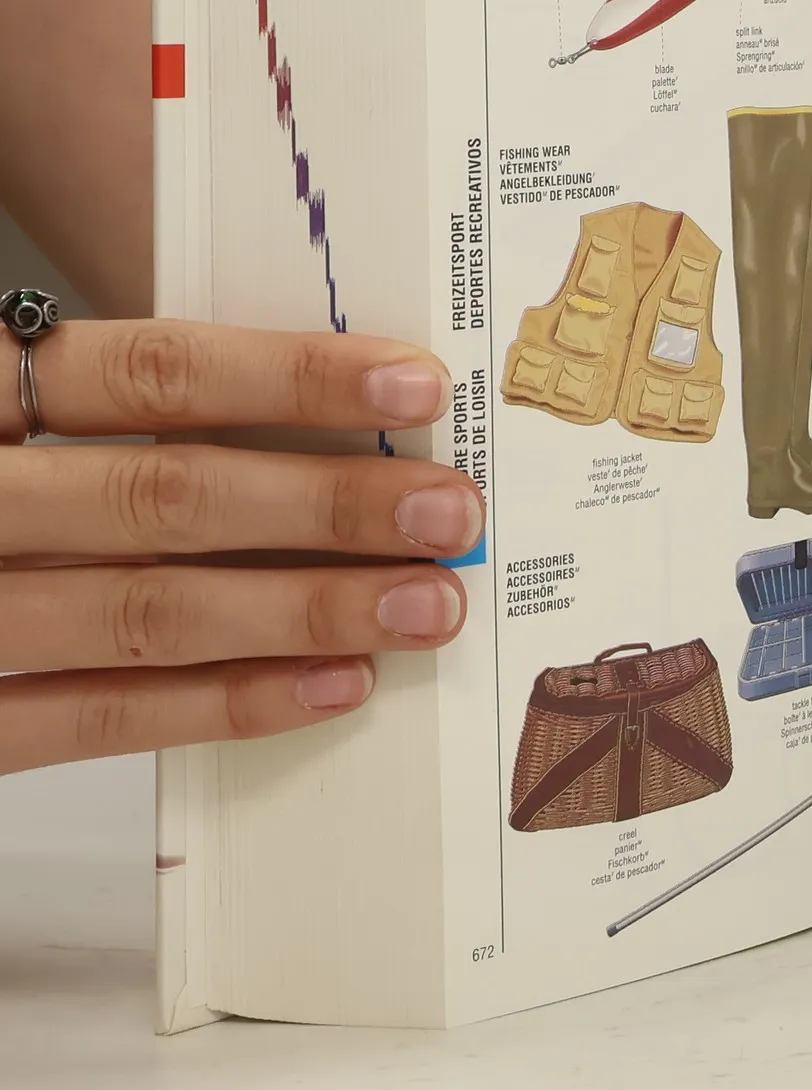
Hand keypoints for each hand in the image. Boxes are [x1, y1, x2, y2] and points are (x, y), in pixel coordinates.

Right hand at [0, 320, 481, 773]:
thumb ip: (86, 401)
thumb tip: (289, 408)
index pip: (141, 371)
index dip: (286, 375)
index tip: (411, 381)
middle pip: (162, 493)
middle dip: (324, 505)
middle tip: (448, 511)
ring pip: (143, 609)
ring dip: (303, 608)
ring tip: (424, 603)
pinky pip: (91, 718)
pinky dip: (222, 703)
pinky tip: (332, 686)